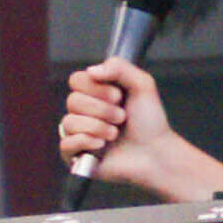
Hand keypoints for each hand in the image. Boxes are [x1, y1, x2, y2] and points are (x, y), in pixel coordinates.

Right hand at [59, 57, 171, 185]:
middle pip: (73, 101)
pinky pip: (66, 143)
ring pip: (70, 122)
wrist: (155, 153)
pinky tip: (101, 146)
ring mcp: (77, 132)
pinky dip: (86, 142)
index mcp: (94, 93)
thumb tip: (91, 71)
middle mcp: (82, 112)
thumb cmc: (149, 122)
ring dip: (98, 127)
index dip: (96, 88)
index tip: (118, 96)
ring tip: (114, 134)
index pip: (76, 80)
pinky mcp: (75, 154)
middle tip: (122, 118)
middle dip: (103, 110)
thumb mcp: (142, 85)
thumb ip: (119, 68)